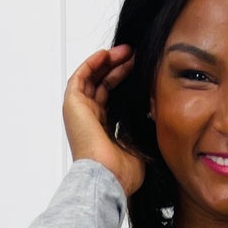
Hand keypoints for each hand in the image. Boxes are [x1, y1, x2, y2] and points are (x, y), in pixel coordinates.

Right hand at [63, 44, 146, 196]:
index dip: (123, 81)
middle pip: (101, 85)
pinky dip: (91, 64)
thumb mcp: (139, 142)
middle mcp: (89, 119)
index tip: (139, 69)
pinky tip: (106, 54)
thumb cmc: (122, 171)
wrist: (108, 176)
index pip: (111, 98)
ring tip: (124, 51)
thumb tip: (155, 106)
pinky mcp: (72, 105)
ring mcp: (79, 112)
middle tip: (134, 55)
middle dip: (117, 68)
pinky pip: (80, 77)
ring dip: (106, 62)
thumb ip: (143, 124)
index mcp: (102, 130)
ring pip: (91, 78)